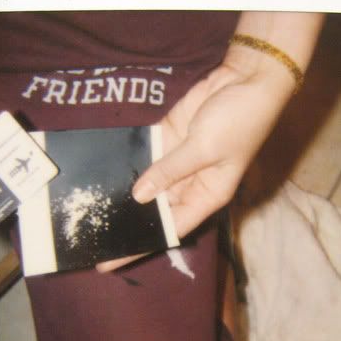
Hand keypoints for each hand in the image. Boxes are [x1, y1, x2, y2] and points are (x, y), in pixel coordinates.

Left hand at [94, 64, 294, 272]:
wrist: (248, 78)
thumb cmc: (239, 121)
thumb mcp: (204, 149)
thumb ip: (170, 170)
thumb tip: (139, 194)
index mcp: (208, 195)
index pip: (171, 228)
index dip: (142, 245)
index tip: (112, 262)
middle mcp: (192, 182)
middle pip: (156, 209)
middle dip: (130, 220)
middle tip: (93, 234)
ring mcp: (178, 159)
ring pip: (148, 182)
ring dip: (125, 191)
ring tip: (92, 207)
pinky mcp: (168, 135)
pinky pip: (145, 153)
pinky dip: (128, 160)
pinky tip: (103, 172)